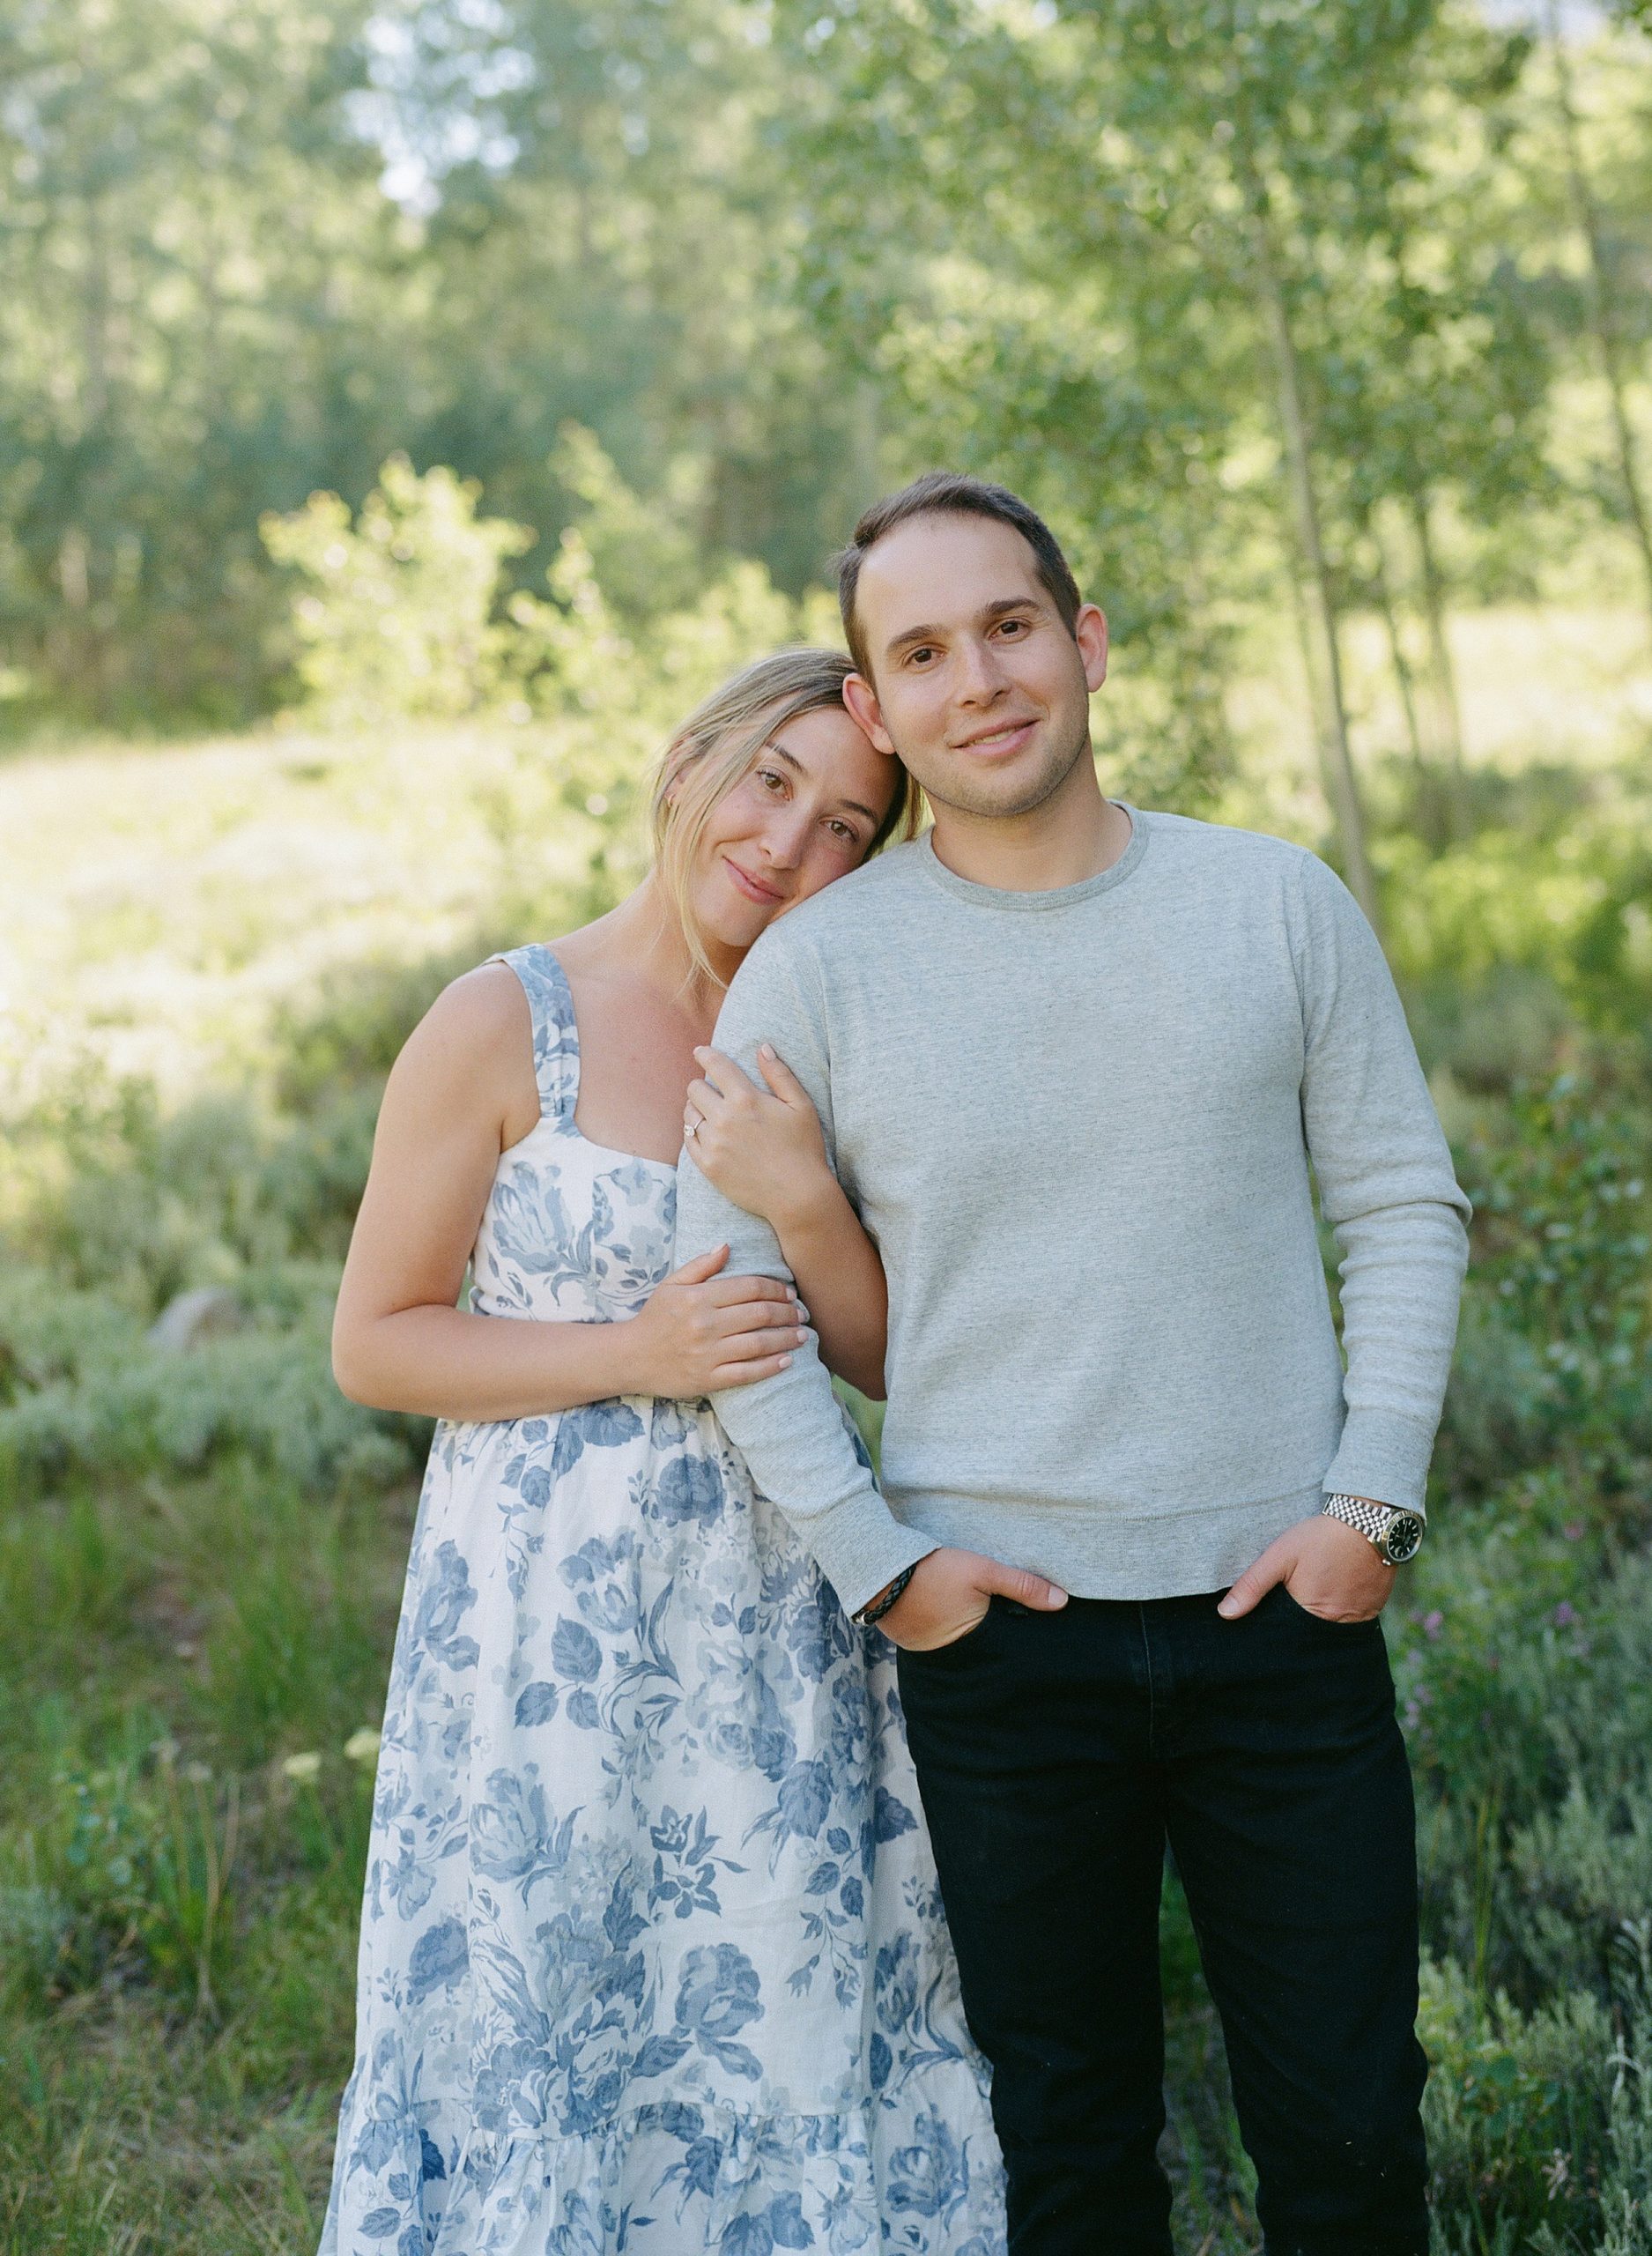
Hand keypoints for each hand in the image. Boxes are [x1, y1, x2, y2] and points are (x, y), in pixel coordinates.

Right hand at [627, 1246, 808, 1398]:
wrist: (629, 1357)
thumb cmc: (654, 1318)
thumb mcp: (671, 1285)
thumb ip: (701, 1265)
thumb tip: (728, 1246)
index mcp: (698, 1298)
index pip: (750, 1288)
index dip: (777, 1289)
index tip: (790, 1292)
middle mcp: (705, 1325)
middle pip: (760, 1315)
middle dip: (788, 1313)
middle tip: (802, 1313)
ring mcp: (707, 1354)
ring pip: (759, 1344)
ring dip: (787, 1338)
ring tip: (803, 1335)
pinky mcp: (708, 1379)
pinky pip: (747, 1373)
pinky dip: (771, 1367)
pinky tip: (787, 1361)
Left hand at [684, 1045, 831, 1232]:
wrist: (797, 1195)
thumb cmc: (804, 1148)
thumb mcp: (801, 1106)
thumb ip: (780, 1074)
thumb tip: (763, 1047)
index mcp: (747, 1099)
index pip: (716, 1066)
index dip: (705, 1055)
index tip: (700, 1052)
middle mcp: (724, 1119)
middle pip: (695, 1089)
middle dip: (702, 1084)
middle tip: (711, 1090)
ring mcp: (713, 1144)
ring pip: (688, 1114)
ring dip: (695, 1108)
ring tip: (707, 1111)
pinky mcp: (707, 1166)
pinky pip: (688, 1140)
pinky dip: (693, 1131)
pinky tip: (704, 1132)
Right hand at [877, 1547, 1067, 1651]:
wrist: (880, 1569)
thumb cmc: (934, 1571)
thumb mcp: (983, 1571)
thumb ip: (1022, 1586)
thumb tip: (1063, 1602)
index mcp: (977, 1641)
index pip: (1011, 1649)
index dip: (1022, 1642)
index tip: (1034, 1633)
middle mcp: (955, 1655)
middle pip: (988, 1652)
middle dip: (999, 1642)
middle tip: (1008, 1625)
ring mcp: (930, 1651)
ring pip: (965, 1647)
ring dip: (973, 1636)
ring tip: (980, 1619)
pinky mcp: (913, 1642)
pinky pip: (941, 1640)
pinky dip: (949, 1630)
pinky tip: (952, 1615)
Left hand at [1217, 1512, 1395, 1623]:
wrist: (1370, 1521)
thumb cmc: (1321, 1538)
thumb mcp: (1279, 1556)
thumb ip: (1252, 1585)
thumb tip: (1225, 1614)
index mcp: (1309, 1614)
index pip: (1286, 1634)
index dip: (1278, 1624)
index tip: (1275, 1609)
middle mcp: (1336, 1624)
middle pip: (1310, 1633)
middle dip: (1299, 1623)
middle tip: (1299, 1594)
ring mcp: (1358, 1619)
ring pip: (1332, 1627)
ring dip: (1322, 1616)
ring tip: (1319, 1590)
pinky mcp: (1374, 1609)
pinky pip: (1353, 1619)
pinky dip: (1342, 1609)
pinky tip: (1337, 1590)